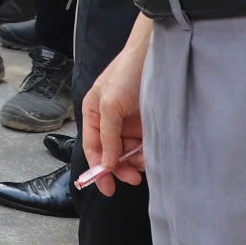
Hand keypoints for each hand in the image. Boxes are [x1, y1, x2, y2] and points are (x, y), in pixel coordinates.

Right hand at [81, 28, 148, 196]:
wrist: (153, 56)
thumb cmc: (126, 74)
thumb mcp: (110, 104)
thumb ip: (107, 135)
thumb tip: (106, 164)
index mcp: (93, 113)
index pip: (92, 147)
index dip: (97, 169)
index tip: (106, 188)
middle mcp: (108, 120)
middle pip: (110, 153)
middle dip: (119, 168)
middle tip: (132, 179)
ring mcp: (127, 122)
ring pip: (128, 151)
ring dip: (135, 161)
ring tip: (146, 162)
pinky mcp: (145, 122)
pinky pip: (143, 144)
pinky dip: (146, 152)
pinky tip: (152, 153)